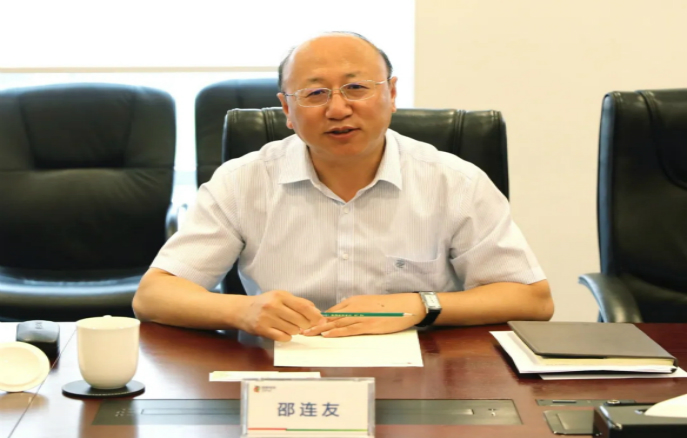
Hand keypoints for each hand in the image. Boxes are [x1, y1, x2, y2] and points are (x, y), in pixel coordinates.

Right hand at [238, 290, 323, 341]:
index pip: (303, 306)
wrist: (242, 310)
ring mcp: (267, 318)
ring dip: (295, 330)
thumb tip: (316, 311)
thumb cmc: (265, 303)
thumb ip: (299, 302)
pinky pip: (283, 337)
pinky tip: (283, 332)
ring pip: (293, 330)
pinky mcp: (262, 329)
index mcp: (280, 295)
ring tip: (288, 326)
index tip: (321, 320)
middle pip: (300, 320)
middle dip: (305, 324)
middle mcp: (273, 306)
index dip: (315, 315)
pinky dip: (287, 336)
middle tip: (303, 324)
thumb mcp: (281, 296)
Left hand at [303, 294, 424, 337]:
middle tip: (301, 330)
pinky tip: (327, 335)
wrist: (406, 305)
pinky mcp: (368, 324)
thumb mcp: (369, 305)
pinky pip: (349, 329)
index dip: (319, 319)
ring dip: (321, 329)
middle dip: (315, 324)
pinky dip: (337, 332)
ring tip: (308, 334)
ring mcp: (361, 316)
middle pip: (331, 317)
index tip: (307, 324)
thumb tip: (345, 318)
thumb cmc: (389, 307)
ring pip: (337, 323)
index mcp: (354, 301)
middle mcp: (355, 306)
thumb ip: (356, 310)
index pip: (333, 311)